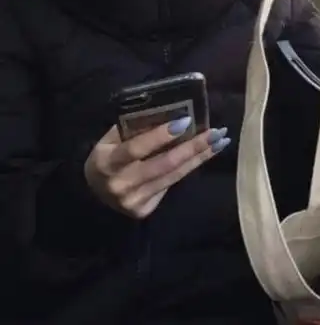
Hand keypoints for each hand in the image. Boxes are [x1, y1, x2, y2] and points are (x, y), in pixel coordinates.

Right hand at [84, 116, 229, 218]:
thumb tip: (170, 113)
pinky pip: (171, 184)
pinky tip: (205, 154)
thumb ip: (134, 128)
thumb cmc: (107, 156)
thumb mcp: (111, 139)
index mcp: (107, 163)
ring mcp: (133, 201)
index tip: (185, 121)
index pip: (136, 148)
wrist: (93, 193)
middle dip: (193, 147)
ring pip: (174, 176)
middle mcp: (120, 185)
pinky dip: (189, 168)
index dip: (160, 135)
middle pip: (164, 165)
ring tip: (220, 141)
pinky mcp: (143, 210)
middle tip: (217, 132)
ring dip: (200, 157)